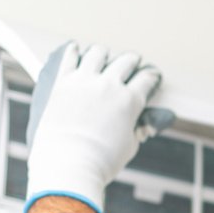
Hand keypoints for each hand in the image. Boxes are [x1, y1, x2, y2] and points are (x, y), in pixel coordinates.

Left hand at [24, 42, 173, 212]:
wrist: (68, 164)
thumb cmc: (100, 161)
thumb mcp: (129, 147)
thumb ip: (137, 131)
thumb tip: (142, 126)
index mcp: (129, 101)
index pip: (146, 79)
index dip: (151, 77)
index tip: (151, 76)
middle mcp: (108, 85)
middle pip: (125, 61)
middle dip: (131, 60)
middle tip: (132, 61)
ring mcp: (83, 81)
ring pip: (97, 53)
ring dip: (104, 53)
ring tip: (103, 54)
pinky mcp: (61, 83)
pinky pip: (69, 58)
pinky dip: (74, 51)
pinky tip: (75, 49)